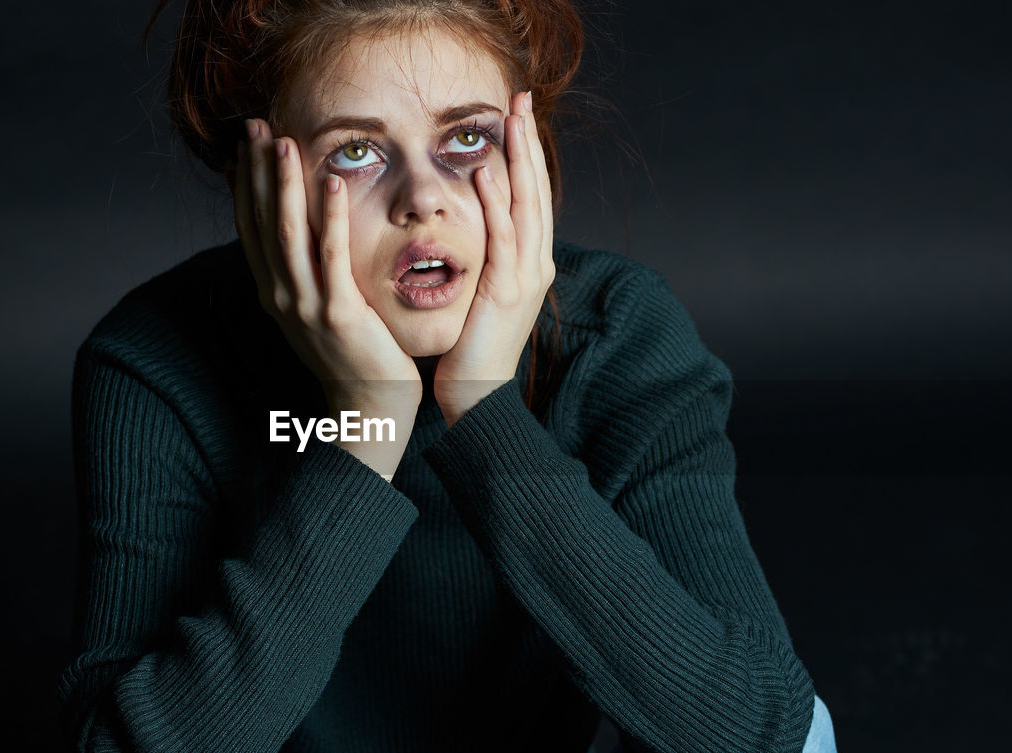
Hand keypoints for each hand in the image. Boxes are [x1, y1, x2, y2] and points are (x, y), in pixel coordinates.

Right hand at [232, 119, 420, 477]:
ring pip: (289, 234)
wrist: (370, 408)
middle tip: (256, 125)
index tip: (247, 144)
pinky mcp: (340, 314)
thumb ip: (308, 273)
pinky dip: (329, 218)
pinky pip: (331, 257)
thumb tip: (304, 235)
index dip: (247, 183)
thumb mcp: (319, 311)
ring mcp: (307, 306)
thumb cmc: (354, 356)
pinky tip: (331, 183)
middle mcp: (281, 296)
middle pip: (263, 222)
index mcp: (274, 293)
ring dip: (286, 184)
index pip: (252, 227)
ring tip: (285, 142)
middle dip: (259, 171)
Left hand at [433, 90, 555, 426]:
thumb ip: (488, 260)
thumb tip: (478, 230)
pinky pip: (504, 237)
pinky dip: (498, 202)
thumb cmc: (474, 347)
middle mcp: (536, 263)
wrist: (478, 394)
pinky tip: (488, 171)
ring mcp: (525, 276)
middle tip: (520, 100)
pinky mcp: (506, 290)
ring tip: (510, 119)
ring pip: (526, 206)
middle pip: (537, 190)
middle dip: (529, 143)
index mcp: (531, 262)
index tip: (516, 116)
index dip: (527, 154)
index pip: (532, 196)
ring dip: (519, 159)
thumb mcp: (486, 294)